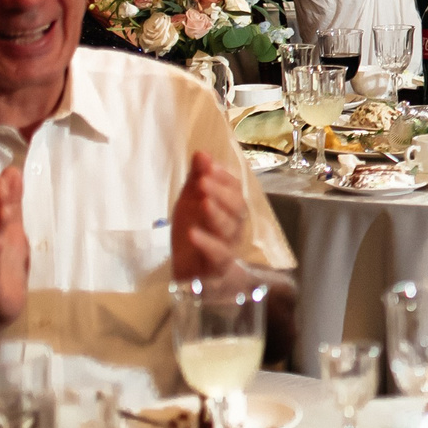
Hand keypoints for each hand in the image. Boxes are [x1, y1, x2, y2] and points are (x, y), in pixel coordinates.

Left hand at [171, 151, 245, 281]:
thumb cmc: (194, 233)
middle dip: (221, 192)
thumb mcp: (190, 202)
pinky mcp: (218, 267)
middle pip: (237, 207)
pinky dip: (207, 243)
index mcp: (229, 208)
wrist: (190, 274)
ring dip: (217, 213)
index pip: (235, 188)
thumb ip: (197, 178)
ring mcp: (228, 246)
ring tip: (203, 203)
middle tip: (203, 181)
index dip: (224, 177)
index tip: (209, 165)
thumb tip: (202, 153)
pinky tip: (193, 233)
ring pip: (230, 229)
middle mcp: (234, 225)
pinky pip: (219, 254)